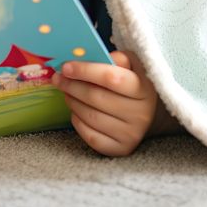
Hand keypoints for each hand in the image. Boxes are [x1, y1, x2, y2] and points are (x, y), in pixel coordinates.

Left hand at [52, 50, 169, 156]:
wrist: (148, 115)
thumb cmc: (133, 83)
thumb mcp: (133, 65)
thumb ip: (116, 57)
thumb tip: (88, 57)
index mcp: (144, 89)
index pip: (111, 78)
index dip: (85, 71)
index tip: (66, 66)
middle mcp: (141, 114)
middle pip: (96, 97)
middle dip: (72, 86)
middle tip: (58, 78)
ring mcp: (131, 134)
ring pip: (91, 117)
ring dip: (72, 101)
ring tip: (66, 92)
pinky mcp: (121, 149)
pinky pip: (91, 136)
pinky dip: (78, 121)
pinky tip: (76, 111)